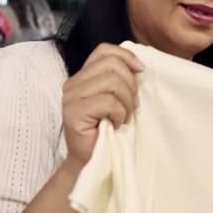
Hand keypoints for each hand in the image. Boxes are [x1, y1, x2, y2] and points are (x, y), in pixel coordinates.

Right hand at [61, 43, 144, 169]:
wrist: (92, 161)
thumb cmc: (108, 131)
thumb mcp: (117, 100)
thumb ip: (121, 80)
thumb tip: (140, 66)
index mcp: (83, 76)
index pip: (104, 50)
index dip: (126, 56)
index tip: (142, 71)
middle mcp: (73, 83)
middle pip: (112, 65)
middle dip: (130, 85)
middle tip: (129, 106)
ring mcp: (71, 97)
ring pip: (113, 82)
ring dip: (125, 103)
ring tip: (121, 117)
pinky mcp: (74, 113)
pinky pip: (109, 102)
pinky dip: (119, 115)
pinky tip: (115, 125)